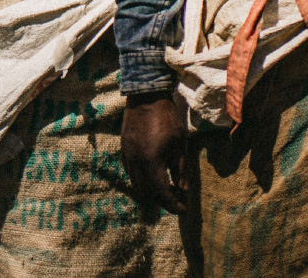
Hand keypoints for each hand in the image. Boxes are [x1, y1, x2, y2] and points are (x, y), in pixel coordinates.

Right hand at [121, 94, 187, 214]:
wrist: (146, 97)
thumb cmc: (166, 118)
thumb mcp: (179, 144)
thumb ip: (180, 169)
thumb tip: (183, 190)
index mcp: (152, 161)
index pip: (162, 192)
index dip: (173, 204)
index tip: (184, 209)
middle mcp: (136, 162)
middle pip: (148, 192)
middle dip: (163, 201)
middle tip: (177, 201)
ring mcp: (128, 156)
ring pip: (136, 184)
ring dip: (151, 193)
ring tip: (165, 191)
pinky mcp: (124, 149)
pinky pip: (130, 173)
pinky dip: (140, 181)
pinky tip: (151, 177)